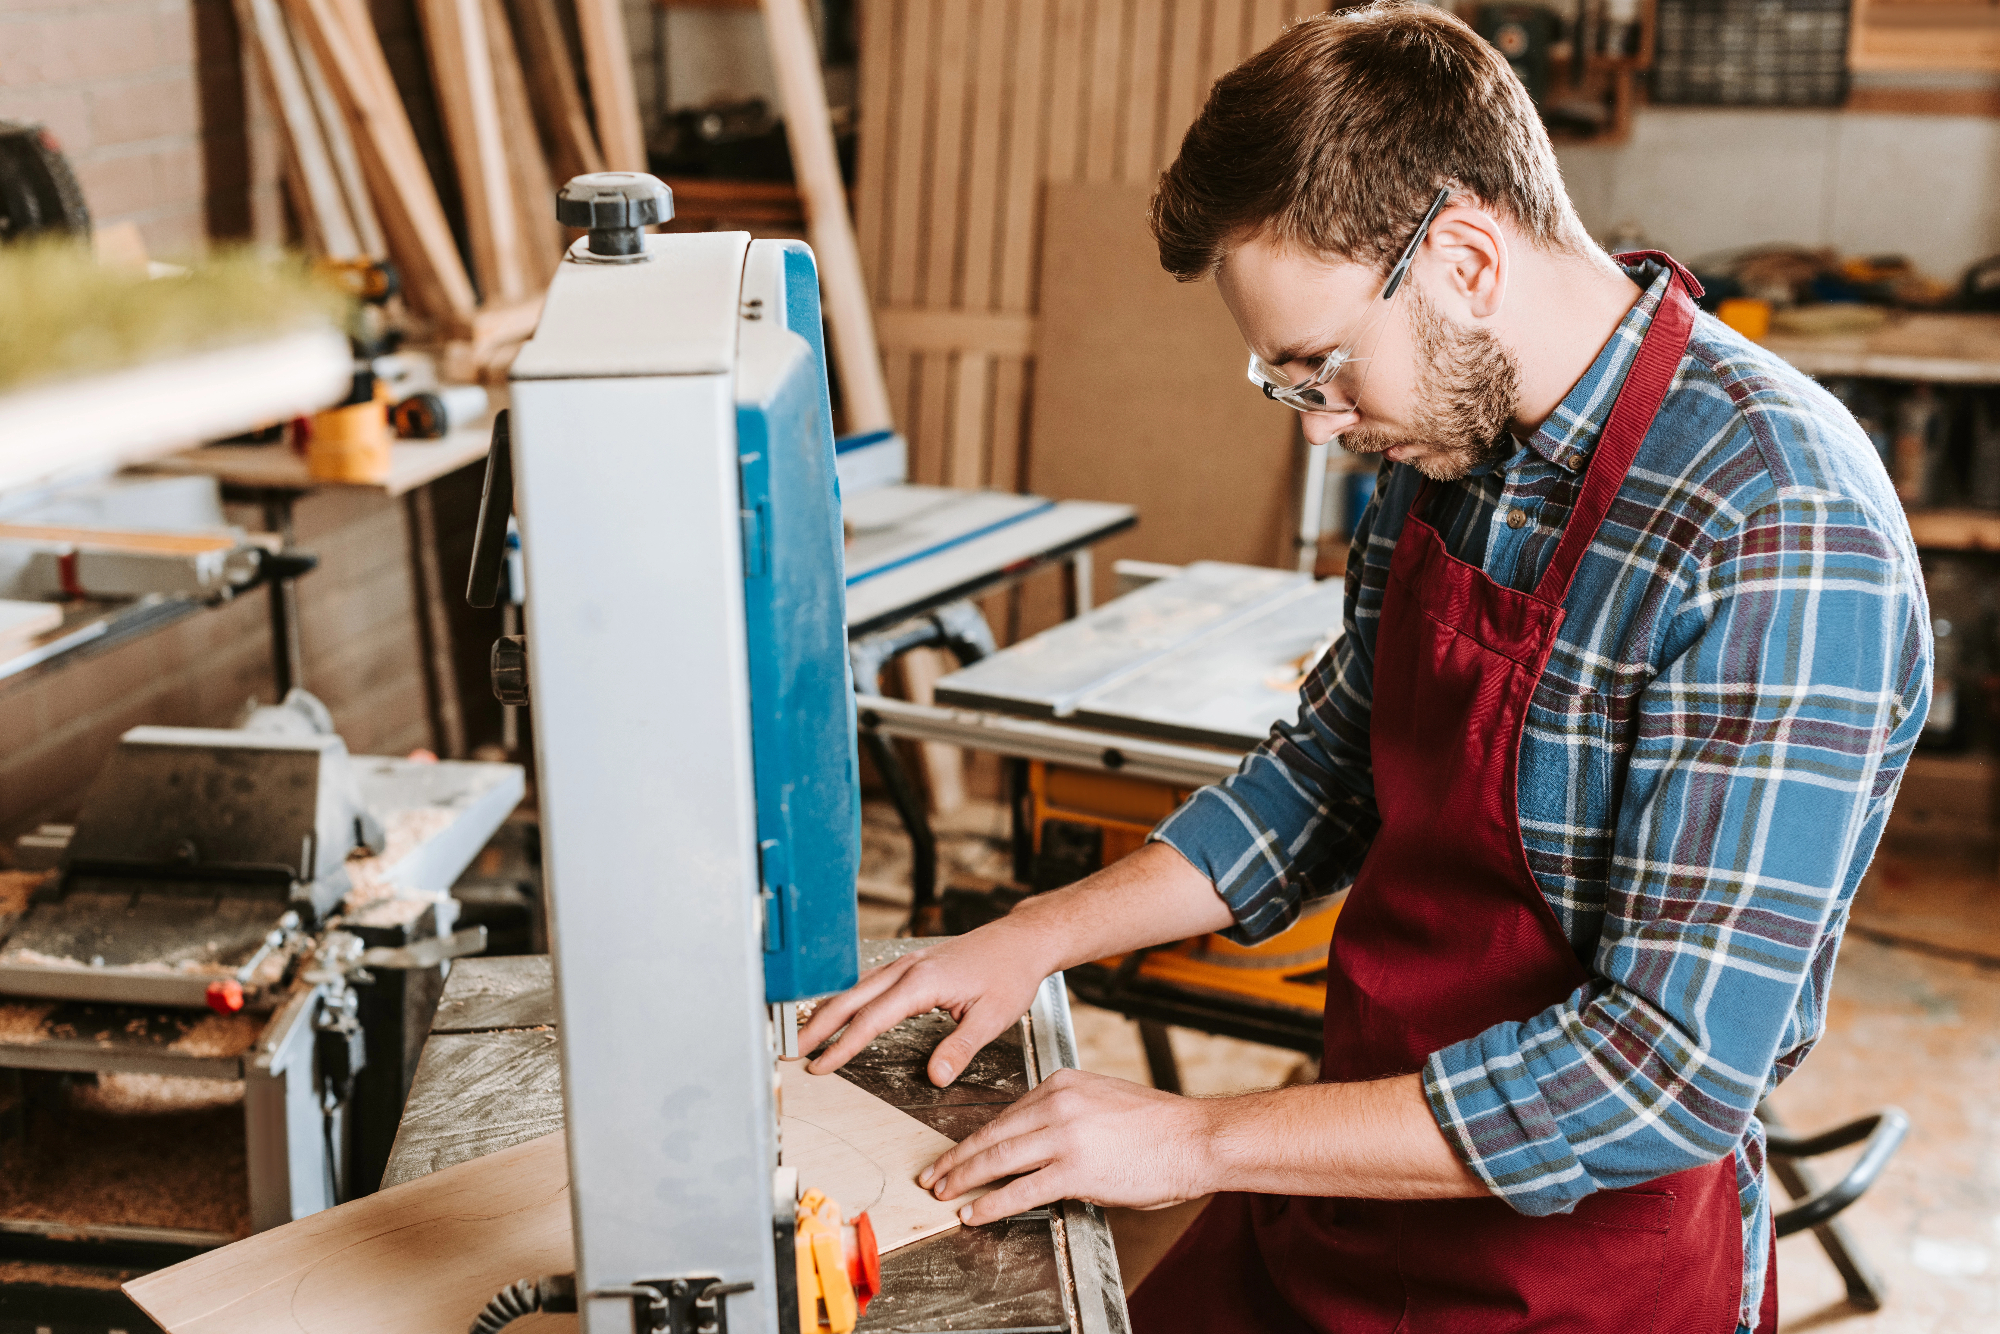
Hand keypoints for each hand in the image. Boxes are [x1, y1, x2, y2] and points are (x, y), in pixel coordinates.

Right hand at [798, 919, 1053, 1085]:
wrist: (1021, 940)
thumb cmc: (1009, 973)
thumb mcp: (992, 1016)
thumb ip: (959, 1047)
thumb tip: (934, 1077)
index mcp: (922, 981)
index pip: (871, 1019)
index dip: (842, 1045)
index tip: (820, 1065)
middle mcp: (907, 968)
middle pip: (851, 999)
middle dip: (818, 1026)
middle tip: (790, 1051)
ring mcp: (907, 963)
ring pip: (856, 989)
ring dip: (829, 1012)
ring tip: (805, 1036)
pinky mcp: (912, 965)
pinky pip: (870, 983)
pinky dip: (848, 1001)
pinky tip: (841, 1013)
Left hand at [918, 1068, 1213, 1224]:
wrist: (1194, 1138)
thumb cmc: (1158, 1126)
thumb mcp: (1102, 1101)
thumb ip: (1067, 1115)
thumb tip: (1038, 1144)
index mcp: (1062, 1084)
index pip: (1007, 1113)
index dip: (978, 1137)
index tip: (960, 1150)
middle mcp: (1057, 1103)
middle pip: (993, 1133)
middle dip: (958, 1157)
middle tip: (934, 1172)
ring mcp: (1063, 1136)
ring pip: (997, 1159)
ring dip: (964, 1178)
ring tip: (945, 1192)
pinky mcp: (1073, 1169)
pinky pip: (1020, 1189)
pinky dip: (991, 1203)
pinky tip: (975, 1212)